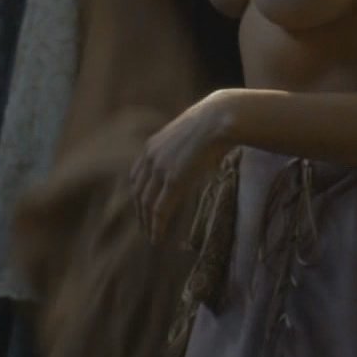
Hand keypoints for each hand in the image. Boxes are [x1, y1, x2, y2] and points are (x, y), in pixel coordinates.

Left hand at [128, 91, 233, 242]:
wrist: (219, 118)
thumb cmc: (212, 124)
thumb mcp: (188, 136)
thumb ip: (181, 149)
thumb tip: (190, 156)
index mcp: (151, 146)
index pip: (136, 178)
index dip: (139, 197)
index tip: (144, 209)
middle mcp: (150, 158)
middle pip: (138, 193)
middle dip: (141, 213)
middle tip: (146, 229)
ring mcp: (160, 169)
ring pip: (147, 204)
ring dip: (148, 224)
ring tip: (153, 238)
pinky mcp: (173, 180)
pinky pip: (160, 209)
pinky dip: (157, 227)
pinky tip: (158, 238)